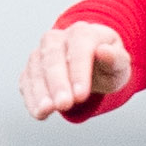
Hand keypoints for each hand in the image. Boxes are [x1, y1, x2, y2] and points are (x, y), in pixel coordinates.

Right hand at [19, 21, 133, 120]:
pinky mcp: (30, 70)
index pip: (79, 49)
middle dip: (58, 83)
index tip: (81, 95)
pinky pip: (27, 82)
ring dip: (40, 92)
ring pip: (36, 69)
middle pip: (53, 57)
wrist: (92, 63)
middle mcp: (57, 39)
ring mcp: (40, 53)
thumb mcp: (119, 64)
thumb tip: (104, 51)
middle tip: (63, 104)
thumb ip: (115, 58)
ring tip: (46, 111)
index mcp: (82, 33)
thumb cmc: (106, 64)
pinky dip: (31, 98)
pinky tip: (38, 113)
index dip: (79, 72)